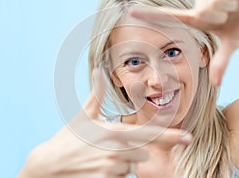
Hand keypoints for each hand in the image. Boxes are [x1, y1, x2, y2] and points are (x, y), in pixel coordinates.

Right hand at [18, 69, 191, 177]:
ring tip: (102, 156)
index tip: (188, 137)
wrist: (49, 164)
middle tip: (112, 147)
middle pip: (143, 153)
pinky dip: (114, 172)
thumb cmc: (68, 138)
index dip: (170, 136)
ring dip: (123, 161)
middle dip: (134, 150)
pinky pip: (121, 176)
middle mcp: (116, 149)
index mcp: (113, 131)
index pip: (148, 134)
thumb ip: (96, 94)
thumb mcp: (83, 115)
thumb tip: (99, 71)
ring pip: (132, 166)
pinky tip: (99, 166)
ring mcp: (111, 167)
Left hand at [131, 0, 238, 85]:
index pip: (170, 16)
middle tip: (229, 14)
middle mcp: (199, 4)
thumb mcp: (231, 44)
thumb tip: (216, 84)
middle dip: (219, 15)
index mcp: (197, 19)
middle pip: (200, 10)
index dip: (151, 14)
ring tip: (234, 3)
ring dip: (227, 4)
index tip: (131, 12)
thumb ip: (221, 61)